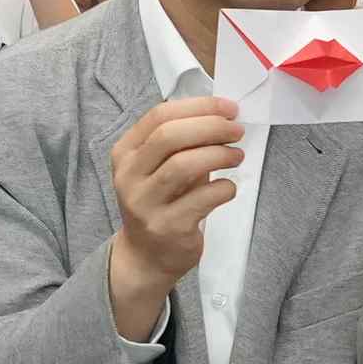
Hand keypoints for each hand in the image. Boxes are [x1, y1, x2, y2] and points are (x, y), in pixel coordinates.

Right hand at [105, 94, 246, 334]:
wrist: (146, 256)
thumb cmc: (160, 202)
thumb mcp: (159, 168)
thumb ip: (182, 142)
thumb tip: (223, 115)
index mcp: (125, 153)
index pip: (159, 115)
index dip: (199, 107)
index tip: (229, 108)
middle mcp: (128, 176)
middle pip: (169, 136)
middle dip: (211, 127)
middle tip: (237, 131)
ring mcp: (145, 204)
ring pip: (183, 165)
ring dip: (219, 155)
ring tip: (237, 156)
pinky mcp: (167, 227)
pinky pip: (203, 198)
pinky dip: (224, 187)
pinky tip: (229, 187)